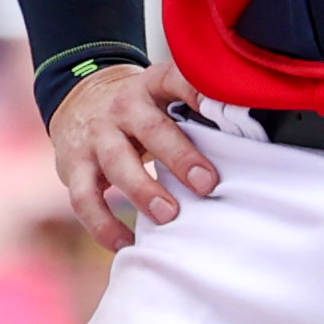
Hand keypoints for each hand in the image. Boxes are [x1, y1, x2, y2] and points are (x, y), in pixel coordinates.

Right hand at [48, 61, 219, 252]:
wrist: (77, 99)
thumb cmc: (138, 108)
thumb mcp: (161, 95)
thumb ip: (194, 111)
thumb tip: (250, 141)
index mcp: (151, 86)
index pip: (176, 80)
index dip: (198, 91)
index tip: (226, 110)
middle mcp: (122, 107)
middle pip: (150, 128)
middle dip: (179, 156)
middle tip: (207, 184)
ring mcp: (95, 136)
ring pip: (116, 162)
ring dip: (142, 190)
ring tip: (168, 216)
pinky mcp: (73, 165)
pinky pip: (85, 198)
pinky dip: (103, 225)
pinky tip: (126, 243)